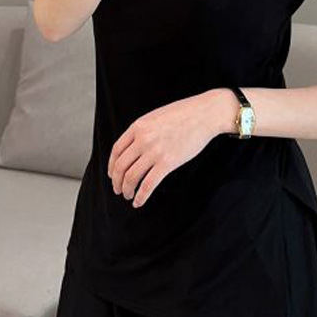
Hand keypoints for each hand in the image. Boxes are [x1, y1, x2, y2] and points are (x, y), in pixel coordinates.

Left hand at [107, 88, 229, 208]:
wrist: (204, 114)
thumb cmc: (184, 114)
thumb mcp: (155, 117)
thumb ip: (142, 131)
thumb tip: (133, 148)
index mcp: (138, 126)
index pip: (116, 151)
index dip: (111, 166)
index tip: (112, 175)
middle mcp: (142, 139)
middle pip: (120, 166)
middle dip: (117, 182)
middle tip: (118, 189)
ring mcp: (154, 151)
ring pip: (131, 177)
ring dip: (127, 190)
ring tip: (128, 196)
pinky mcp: (168, 163)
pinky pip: (148, 185)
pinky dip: (141, 196)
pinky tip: (139, 202)